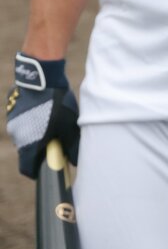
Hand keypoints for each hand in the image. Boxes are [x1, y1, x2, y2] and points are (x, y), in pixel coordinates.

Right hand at [6, 52, 79, 178]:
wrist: (41, 77)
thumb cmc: (57, 103)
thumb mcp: (69, 125)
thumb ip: (71, 146)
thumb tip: (74, 161)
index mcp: (29, 145)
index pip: (27, 169)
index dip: (37, 171)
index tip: (47, 167)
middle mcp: (17, 136)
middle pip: (26, 151)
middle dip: (39, 148)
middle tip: (54, 139)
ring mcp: (12, 122)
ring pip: (24, 134)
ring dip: (35, 132)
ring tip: (50, 120)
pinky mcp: (12, 109)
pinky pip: (21, 120)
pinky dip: (30, 119)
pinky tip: (42, 108)